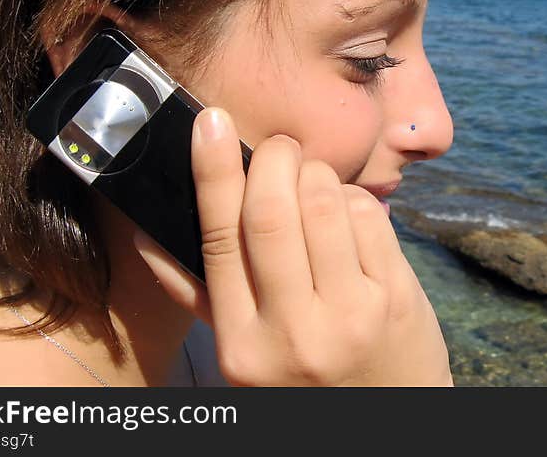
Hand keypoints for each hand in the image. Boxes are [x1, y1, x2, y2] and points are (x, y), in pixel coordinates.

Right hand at [134, 107, 452, 385]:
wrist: (388, 424)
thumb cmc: (308, 379)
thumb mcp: (246, 357)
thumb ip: (203, 298)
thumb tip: (148, 235)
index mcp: (242, 344)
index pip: (220, 238)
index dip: (213, 171)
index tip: (209, 122)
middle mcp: (293, 332)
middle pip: (272, 210)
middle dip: (274, 159)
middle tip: (278, 148)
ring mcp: (351, 314)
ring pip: (325, 202)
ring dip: (317, 174)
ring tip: (313, 183)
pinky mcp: (397, 298)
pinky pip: (369, 215)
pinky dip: (354, 197)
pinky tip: (348, 213)